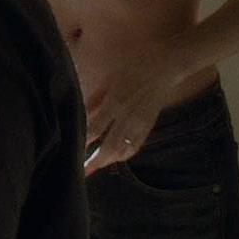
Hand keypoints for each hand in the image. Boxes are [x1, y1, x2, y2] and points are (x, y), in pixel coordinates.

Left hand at [82, 45, 185, 176]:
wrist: (166, 65)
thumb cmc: (134, 66)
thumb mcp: (110, 78)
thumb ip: (95, 98)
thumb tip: (80, 113)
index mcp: (114, 102)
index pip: (94, 129)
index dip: (83, 142)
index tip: (71, 149)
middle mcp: (127, 116)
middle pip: (109, 146)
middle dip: (94, 161)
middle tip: (82, 172)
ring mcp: (140, 123)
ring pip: (123, 149)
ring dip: (108, 160)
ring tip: (95, 167)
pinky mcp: (149, 124)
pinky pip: (137, 144)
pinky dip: (126, 154)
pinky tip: (117, 158)